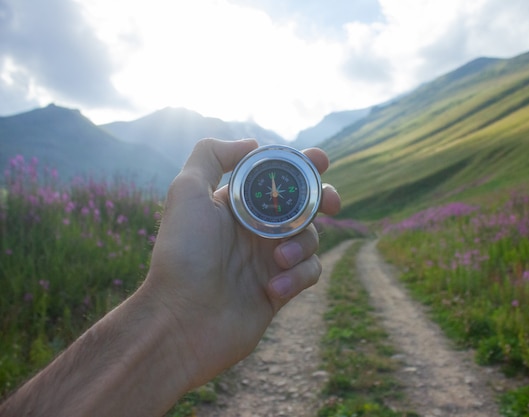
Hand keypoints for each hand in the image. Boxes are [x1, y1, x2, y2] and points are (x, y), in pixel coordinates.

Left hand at [142, 138, 340, 388]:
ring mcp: (269, 259)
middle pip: (304, 205)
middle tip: (330, 203)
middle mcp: (256, 229)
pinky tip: (273, 288)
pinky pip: (308, 272)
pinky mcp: (280, 288)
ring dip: (302, 244)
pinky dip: (298, 276)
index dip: (301, 166)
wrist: (182, 319)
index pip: (277, 177)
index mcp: (238, 205)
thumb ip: (211, 156)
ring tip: (277, 260)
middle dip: (323, 199)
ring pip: (311, 237)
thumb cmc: (183, 254)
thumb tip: (252, 144)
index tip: (320, 161)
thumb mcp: (187, 192)